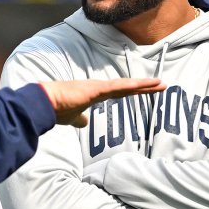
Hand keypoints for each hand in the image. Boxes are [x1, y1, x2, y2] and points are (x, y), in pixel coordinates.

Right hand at [40, 78, 165, 127]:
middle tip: (162, 85)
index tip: (148, 90)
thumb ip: (80, 120)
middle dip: (145, 86)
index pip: (120, 92)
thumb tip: (85, 124)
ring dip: (144, 84)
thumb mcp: (73, 118)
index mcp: (95, 94)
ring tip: (160, 84)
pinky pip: (117, 87)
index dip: (135, 91)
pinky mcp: (95, 89)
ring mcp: (98, 87)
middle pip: (127, 87)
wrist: (45, 104)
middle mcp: (99, 88)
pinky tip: (143, 84)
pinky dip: (131, 85)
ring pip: (126, 85)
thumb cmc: (57, 110)